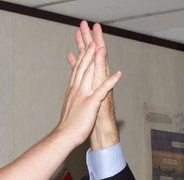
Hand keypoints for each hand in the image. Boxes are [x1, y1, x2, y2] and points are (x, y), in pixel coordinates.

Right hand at [56, 21, 120, 148]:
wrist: (65, 136)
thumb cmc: (68, 126)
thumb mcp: (70, 108)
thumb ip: (73, 99)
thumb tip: (72, 97)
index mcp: (72, 90)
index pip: (77, 69)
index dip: (82, 56)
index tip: (85, 45)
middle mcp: (77, 89)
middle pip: (83, 66)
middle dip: (88, 51)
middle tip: (92, 38)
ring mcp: (84, 95)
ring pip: (91, 73)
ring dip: (96, 59)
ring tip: (101, 47)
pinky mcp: (91, 103)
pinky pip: (103, 90)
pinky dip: (111, 81)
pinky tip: (118, 74)